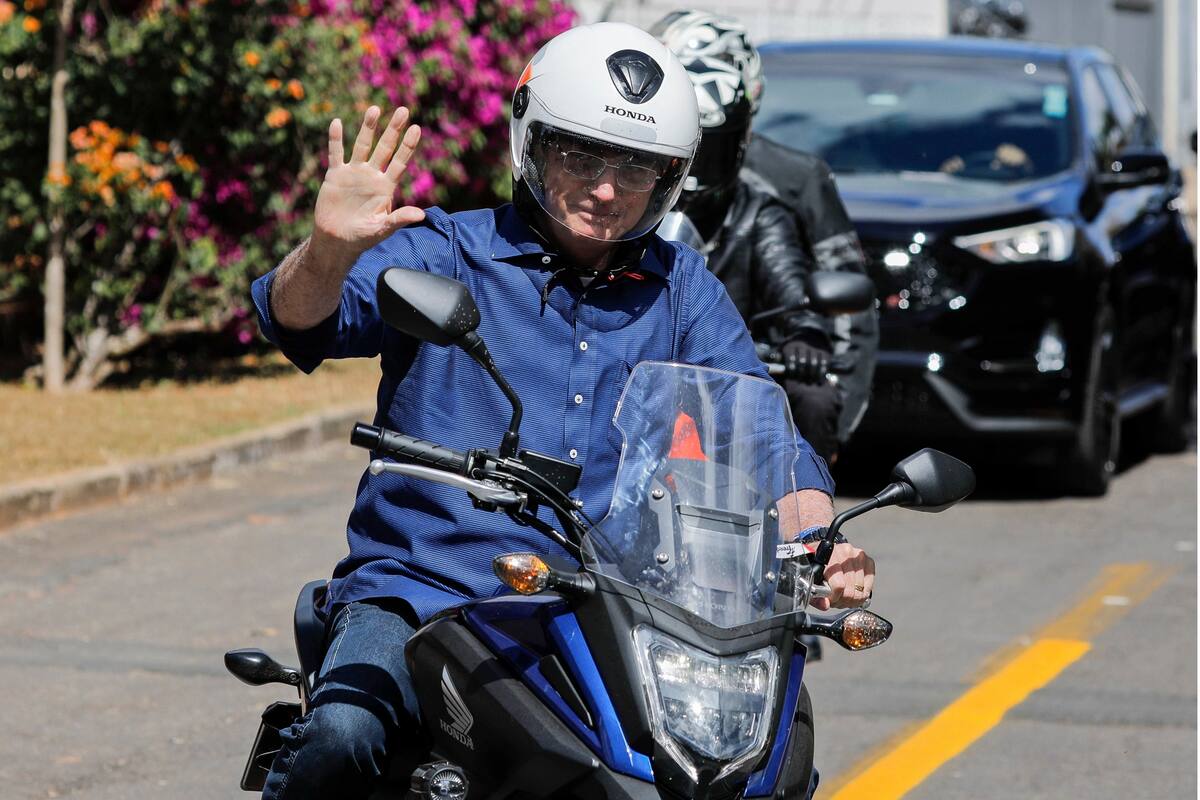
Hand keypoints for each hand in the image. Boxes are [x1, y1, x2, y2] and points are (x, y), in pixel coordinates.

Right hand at [312, 106, 425, 262]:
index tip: (416, 128)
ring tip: (374, 109)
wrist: (337, 241)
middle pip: (384, 148)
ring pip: (362, 145)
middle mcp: (372, 175)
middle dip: (393, 130)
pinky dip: (335, 140)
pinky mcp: (335, 175)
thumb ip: (400, 219)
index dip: (408, 146)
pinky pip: (336, 154)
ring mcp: (354, 173)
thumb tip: (422, 215)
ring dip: (368, 128)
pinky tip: (336, 123)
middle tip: (403, 110)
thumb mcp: (383, 229)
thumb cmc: (363, 237)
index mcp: (386, 187)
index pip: (400, 162)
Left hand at [781, 339, 830, 383]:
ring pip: (814, 364)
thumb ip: (779, 358)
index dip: (791, 371)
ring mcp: (815, 348)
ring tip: (809, 382)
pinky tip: (818, 380)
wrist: (811, 334)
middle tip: (800, 382)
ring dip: (811, 376)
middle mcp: (803, 346)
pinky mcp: (825, 352)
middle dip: (801, 375)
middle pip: (803, 363)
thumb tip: (778, 367)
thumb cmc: (793, 347)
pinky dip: (821, 373)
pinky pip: (824, 364)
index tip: (792, 378)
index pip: (791, 360)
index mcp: (791, 346)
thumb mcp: (784, 348)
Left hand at [810, 542, 873, 609]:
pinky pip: (869, 586)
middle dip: (843, 600)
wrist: (820, 551)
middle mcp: (846, 553)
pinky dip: (862, 593)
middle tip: (835, 599)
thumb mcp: (808, 579)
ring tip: (842, 595)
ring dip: (852, 599)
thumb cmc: (814, 565)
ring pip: (861, 591)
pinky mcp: (868, 561)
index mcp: (830, 555)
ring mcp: (859, 556)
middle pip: (851, 590)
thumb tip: (825, 605)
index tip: (829, 599)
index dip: (834, 598)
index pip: (839, 585)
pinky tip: (852, 591)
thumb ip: (815, 595)